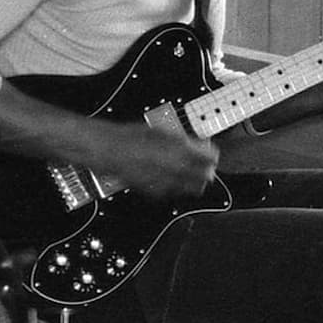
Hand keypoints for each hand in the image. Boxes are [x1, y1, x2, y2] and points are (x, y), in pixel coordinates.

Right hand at [88, 121, 218, 199]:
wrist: (110, 151)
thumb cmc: (131, 137)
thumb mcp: (161, 131)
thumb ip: (181, 139)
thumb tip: (194, 143)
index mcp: (180, 151)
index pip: (208, 158)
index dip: (212, 156)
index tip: (212, 154)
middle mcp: (176, 169)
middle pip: (203, 176)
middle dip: (206, 171)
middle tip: (206, 167)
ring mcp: (166, 182)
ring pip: (190, 188)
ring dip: (194, 181)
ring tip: (191, 175)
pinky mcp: (154, 191)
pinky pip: (173, 191)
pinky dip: (176, 186)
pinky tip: (172, 179)